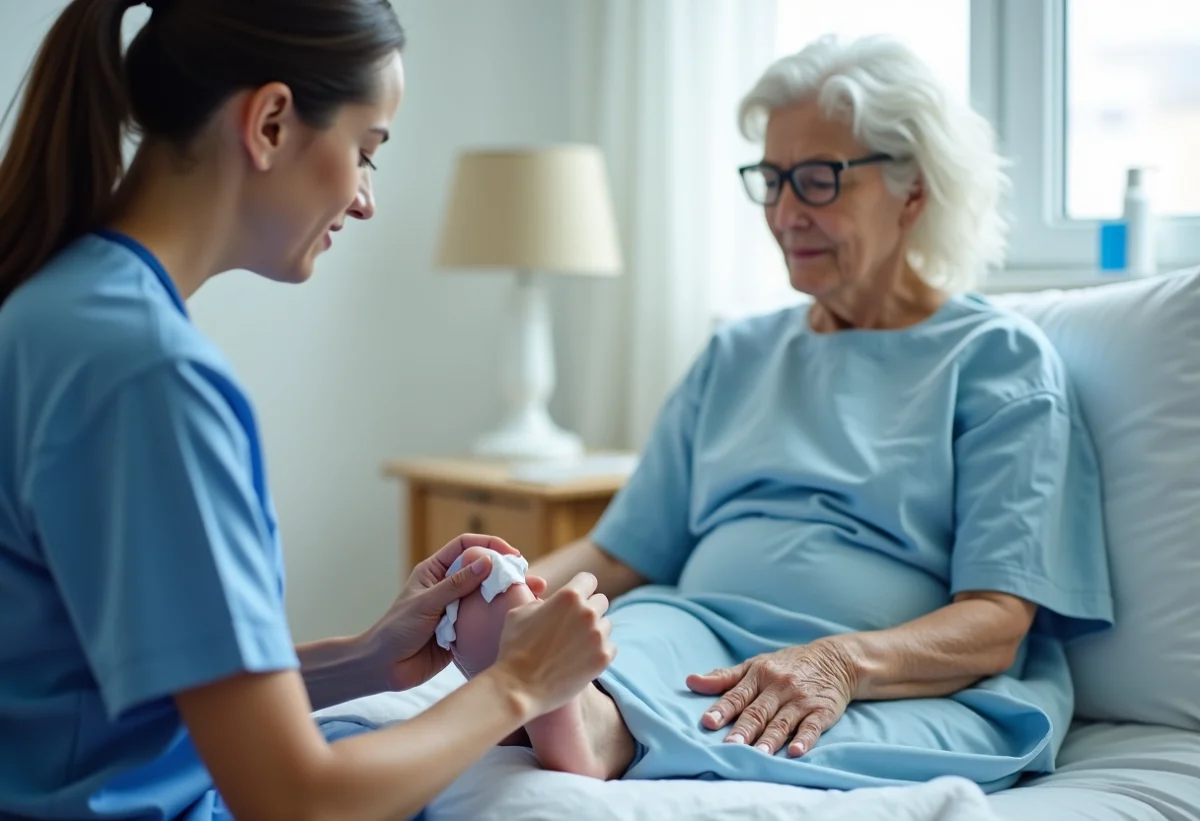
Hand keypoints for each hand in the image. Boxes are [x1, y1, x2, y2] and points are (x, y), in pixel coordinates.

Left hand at [365, 534, 548, 691]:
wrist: (384, 669)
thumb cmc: (396, 631)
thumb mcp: (426, 603)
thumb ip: (456, 585)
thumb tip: (486, 562)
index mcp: (435, 571)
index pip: (465, 547)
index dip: (489, 545)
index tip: (512, 555)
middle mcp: (448, 587)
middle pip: (482, 570)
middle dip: (506, 571)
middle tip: (529, 577)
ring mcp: (457, 609)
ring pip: (487, 596)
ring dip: (508, 594)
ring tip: (534, 595)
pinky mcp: (463, 631)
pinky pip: (485, 620)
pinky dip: (501, 617)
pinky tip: (519, 618)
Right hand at [492, 572, 615, 717]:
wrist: (519, 688)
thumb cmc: (515, 648)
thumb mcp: (519, 612)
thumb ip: (540, 601)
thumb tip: (549, 602)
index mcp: (569, 596)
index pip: (589, 580)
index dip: (581, 588)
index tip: (577, 598)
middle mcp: (588, 612)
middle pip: (601, 601)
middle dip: (589, 609)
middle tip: (574, 624)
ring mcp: (598, 636)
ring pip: (606, 625)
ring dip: (594, 631)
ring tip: (575, 645)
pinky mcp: (603, 658)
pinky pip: (610, 647)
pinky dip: (599, 651)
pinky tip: (582, 659)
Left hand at [685, 639, 857, 756]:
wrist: (833, 660)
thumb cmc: (785, 665)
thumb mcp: (754, 665)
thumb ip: (723, 677)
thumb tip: (690, 681)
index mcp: (759, 675)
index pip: (737, 695)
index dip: (722, 709)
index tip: (708, 722)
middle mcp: (778, 686)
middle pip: (758, 711)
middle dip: (744, 729)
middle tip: (730, 746)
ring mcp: (800, 699)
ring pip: (782, 721)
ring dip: (770, 739)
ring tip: (758, 755)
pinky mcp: (822, 710)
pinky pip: (812, 726)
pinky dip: (804, 739)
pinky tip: (796, 752)